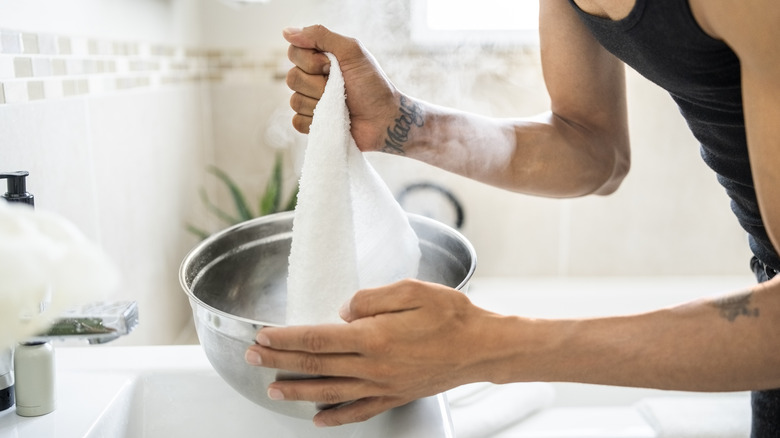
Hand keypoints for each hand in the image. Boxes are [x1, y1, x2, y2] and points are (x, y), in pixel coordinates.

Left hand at [244, 279, 504, 425]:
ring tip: (274, 390)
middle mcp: (373, 365)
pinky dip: (336, 417)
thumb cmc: (452, 315)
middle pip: (316, 365)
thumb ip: (371, 298)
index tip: (263, 336)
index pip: (317, 338)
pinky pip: (359, 410)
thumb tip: (341, 311)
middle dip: (280, 361)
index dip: (286, 338)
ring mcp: (383, 385)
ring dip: (298, 391)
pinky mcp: (396, 395)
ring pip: (330, 391)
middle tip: (253, 358)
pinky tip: (320, 419)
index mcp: (373, 336)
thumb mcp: (412, 290)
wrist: (484, 347)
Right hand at [283, 25, 400, 151]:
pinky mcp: (312, 124)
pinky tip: (332, 119)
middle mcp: (311, 78)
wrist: (384, 119)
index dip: (309, 61)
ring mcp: (311, 102)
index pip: (293, 52)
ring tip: (341, 105)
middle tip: (341, 87)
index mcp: (319, 59)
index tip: (331, 65)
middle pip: (291, 78)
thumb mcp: (352, 51)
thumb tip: (286, 31)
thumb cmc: (372, 84)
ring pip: (294, 101)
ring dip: (320, 103)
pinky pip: (297, 121)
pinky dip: (315, 121)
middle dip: (318, 84)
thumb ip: (321, 36)